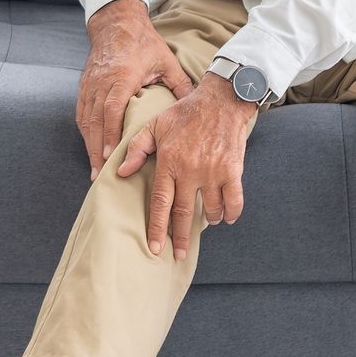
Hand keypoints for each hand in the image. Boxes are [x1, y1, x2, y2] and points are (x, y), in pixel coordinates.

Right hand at [77, 0, 197, 179]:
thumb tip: (196, 107)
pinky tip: (91, 149)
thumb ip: (179, 84)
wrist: (116, 23)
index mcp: (122, 76)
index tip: (110, 155)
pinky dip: (85, 133)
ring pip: (86, 120)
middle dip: (96, 149)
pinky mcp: (84, 87)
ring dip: (89, 146)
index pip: (112, 109)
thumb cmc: (143, 42)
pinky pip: (81, 114)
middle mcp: (102, 83)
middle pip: (95, 121)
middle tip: (100, 174)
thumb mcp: (165, 60)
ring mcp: (90, 85)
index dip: (110, 133)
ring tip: (95, 169)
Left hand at [113, 73, 256, 259]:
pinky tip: (226, 217)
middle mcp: (190, 170)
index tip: (154, 247)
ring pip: (209, 208)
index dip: (157, 226)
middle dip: (179, 237)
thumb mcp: (156, 125)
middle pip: (183, 213)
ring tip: (206, 223)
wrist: (221, 100)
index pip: (160, 202)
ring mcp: (213, 171)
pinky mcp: (233, 170)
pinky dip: (231, 213)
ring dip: (208, 220)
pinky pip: (234, 200)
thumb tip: (121, 171)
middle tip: (177, 255)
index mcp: (169, 161)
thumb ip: (137, 148)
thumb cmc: (185, 113)